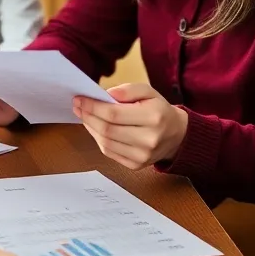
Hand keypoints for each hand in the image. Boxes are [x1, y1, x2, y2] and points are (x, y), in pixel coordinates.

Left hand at [73, 82, 187, 169]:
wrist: (176, 135)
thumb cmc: (159, 110)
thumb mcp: (149, 92)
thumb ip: (127, 90)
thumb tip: (105, 95)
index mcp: (154, 118)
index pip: (114, 114)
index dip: (93, 107)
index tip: (80, 99)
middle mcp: (149, 139)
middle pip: (107, 129)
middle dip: (88, 116)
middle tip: (78, 106)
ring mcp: (142, 156)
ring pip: (105, 142)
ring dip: (90, 127)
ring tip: (84, 115)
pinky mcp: (136, 165)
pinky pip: (109, 152)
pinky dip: (98, 139)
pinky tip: (95, 128)